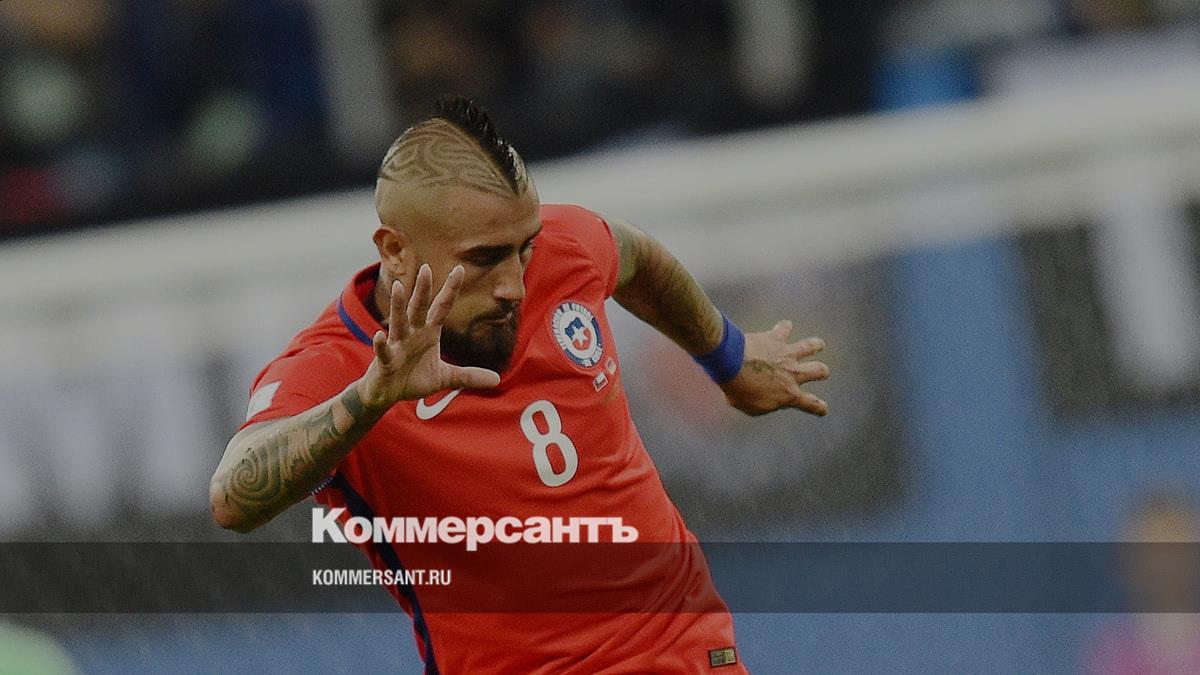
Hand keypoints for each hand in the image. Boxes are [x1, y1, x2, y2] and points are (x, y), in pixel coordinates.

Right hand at [356, 264, 500, 408]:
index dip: (450, 290)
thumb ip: (468, 376)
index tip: (460, 269)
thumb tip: (497, 379)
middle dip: (422, 290)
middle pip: (418, 308)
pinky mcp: (385, 361)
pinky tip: (380, 335)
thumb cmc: (413, 379)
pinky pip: (384, 351)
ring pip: (398, 322)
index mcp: (428, 333)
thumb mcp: (445, 377)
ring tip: (398, 287)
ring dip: (398, 305)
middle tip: (426, 268)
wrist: (387, 393)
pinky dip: (381, 344)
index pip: (441, 308)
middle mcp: (412, 334)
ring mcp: (397, 346)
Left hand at [719, 320, 828, 416]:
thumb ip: (766, 404)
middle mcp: (793, 373)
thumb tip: (770, 400)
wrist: (730, 363)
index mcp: (789, 394)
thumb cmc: (738, 389)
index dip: (819, 407)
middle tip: (821, 371)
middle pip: (818, 370)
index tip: (822, 409)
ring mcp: (786, 354)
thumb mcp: (752, 407)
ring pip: (810, 346)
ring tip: (819, 345)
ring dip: (816, 345)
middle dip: (821, 372)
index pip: (810, 403)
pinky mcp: (775, 338)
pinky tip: (786, 325)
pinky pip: (784, 329)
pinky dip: (785, 327)